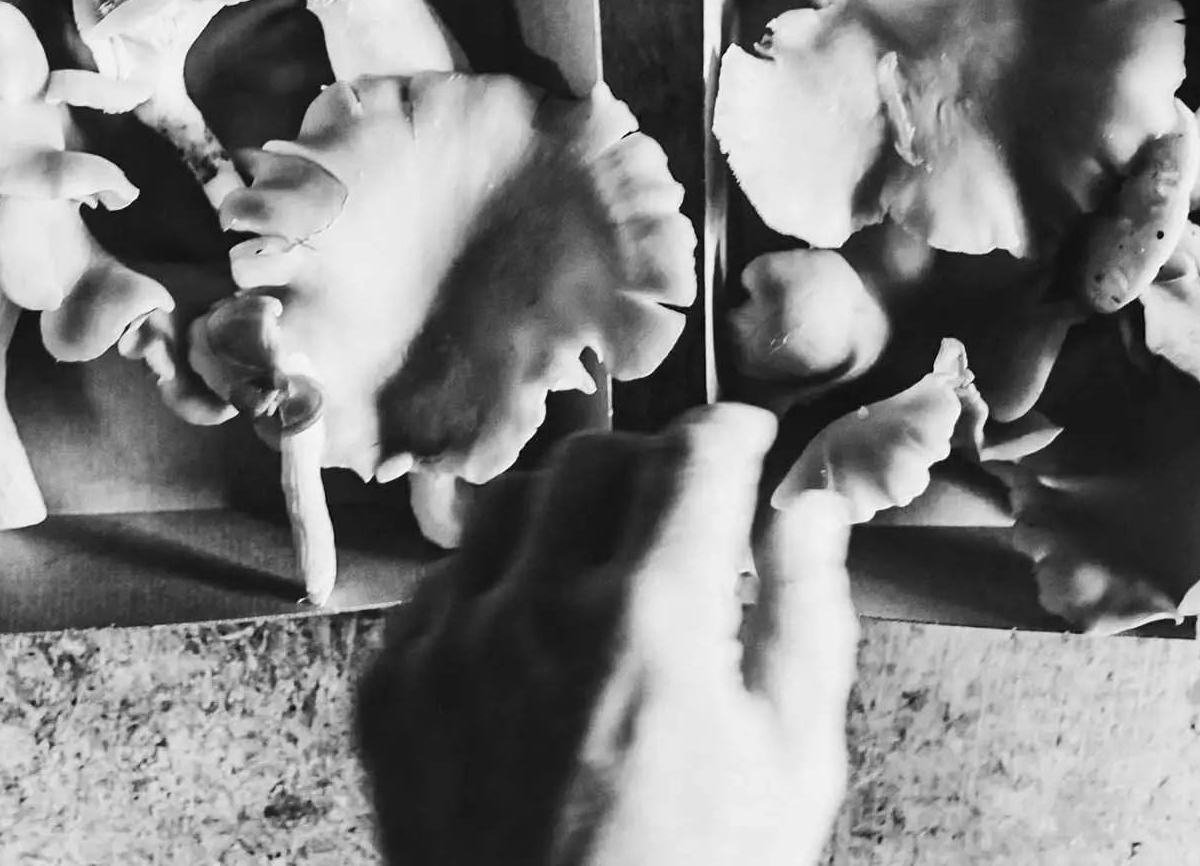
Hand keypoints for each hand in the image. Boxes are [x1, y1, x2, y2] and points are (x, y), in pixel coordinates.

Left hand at [356, 405, 857, 865]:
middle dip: (652, 464)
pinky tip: (540, 643)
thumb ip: (803, 612)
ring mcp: (447, 651)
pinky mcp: (389, 693)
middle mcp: (535, 615)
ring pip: (505, 506)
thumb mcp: (792, 762)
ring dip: (567, 513)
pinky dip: (497, 587)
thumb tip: (810, 506)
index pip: (692, 454)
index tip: (748, 447)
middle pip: (594, 459)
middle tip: (686, 510)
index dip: (732, 436)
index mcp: (651, 624)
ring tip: (610, 571)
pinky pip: (441, 585)